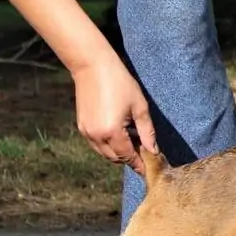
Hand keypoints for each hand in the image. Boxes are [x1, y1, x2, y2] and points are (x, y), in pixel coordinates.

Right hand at [72, 58, 156, 174]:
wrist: (92, 66)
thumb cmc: (120, 83)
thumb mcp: (140, 108)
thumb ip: (147, 132)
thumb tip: (153, 151)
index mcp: (112, 132)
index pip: (128, 157)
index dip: (139, 164)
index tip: (149, 169)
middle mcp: (96, 136)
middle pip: (115, 158)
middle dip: (130, 158)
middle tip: (144, 151)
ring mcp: (86, 132)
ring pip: (105, 153)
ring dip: (119, 152)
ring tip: (133, 140)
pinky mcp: (81, 126)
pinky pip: (97, 144)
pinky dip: (108, 145)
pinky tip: (120, 133)